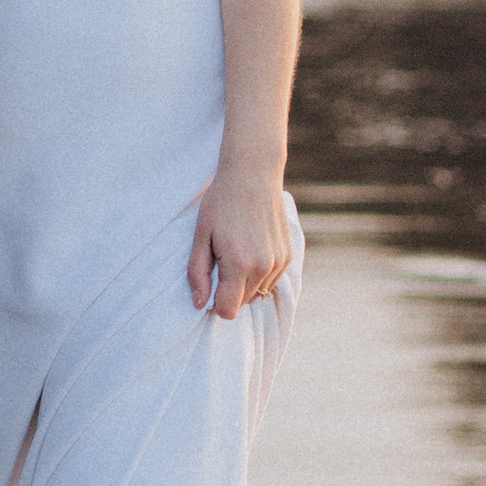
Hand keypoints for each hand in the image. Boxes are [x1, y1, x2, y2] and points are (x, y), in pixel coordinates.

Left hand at [188, 165, 293, 319]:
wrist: (253, 174)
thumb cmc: (221, 202)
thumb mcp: (201, 235)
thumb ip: (197, 273)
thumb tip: (199, 305)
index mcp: (239, 264)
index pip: (228, 311)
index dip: (215, 303)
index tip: (209, 283)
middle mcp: (263, 267)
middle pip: (242, 303)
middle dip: (229, 291)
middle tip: (220, 259)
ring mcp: (279, 262)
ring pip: (257, 293)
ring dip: (245, 283)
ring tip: (236, 251)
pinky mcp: (288, 256)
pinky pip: (270, 280)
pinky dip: (259, 273)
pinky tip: (250, 249)